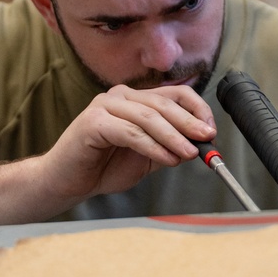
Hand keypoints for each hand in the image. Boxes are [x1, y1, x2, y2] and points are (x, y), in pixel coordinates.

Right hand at [40, 84, 216, 200]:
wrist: (67, 182)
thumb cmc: (103, 167)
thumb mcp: (146, 157)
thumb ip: (169, 147)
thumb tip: (199, 144)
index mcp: (135, 99)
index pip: (174, 94)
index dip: (196, 109)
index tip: (211, 129)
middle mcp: (120, 96)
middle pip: (163, 104)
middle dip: (189, 123)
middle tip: (206, 139)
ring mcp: (104, 106)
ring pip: (149, 117)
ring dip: (173, 136)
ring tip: (189, 153)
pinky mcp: (93, 122)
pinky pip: (131, 132)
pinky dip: (153, 146)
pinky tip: (166, 159)